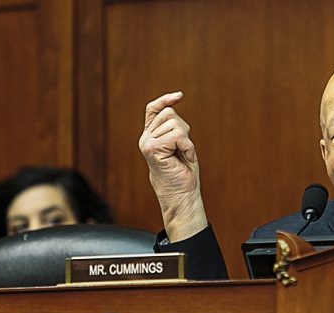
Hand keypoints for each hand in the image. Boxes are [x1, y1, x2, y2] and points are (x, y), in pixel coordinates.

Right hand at [139, 91, 207, 240]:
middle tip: (183, 150)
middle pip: (169, 114)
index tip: (179, 96)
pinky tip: (185, 158)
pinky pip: (178, 135)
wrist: (181, 194)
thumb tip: (175, 102)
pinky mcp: (152, 148)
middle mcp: (146, 138)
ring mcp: (147, 142)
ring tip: (183, 155)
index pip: (154, 109)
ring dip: (187, 140)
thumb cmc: (183, 171)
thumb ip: (174, 125)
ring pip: (175, 124)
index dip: (165, 100)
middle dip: (184, 129)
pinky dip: (188, 147)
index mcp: (151, 135)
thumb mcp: (180, 143)